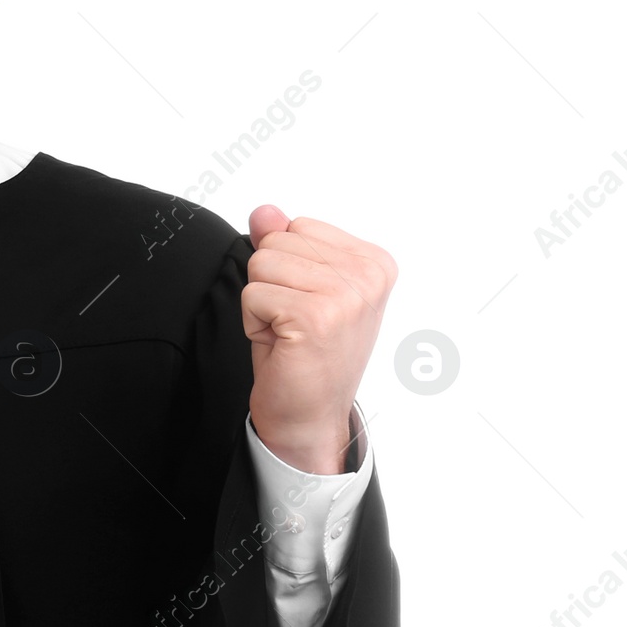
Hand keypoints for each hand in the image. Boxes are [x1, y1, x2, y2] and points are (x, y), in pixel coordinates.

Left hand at [243, 205, 396, 474]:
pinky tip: (282, 345)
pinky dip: (254, 322)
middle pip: (276, 242)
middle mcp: (368, 275)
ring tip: (288, 333)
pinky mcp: (316, 316)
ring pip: (261, 263)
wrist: (309, 415)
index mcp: (373, 261)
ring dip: (261, 303)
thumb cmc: (305, 352)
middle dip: (270, 283)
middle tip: (294, 323)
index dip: (286, 266)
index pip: (297, 226)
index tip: (307, 304)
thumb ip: (283, 243)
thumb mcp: (296, 286)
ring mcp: (346, 295)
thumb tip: (265, 211)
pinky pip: (253, 293)